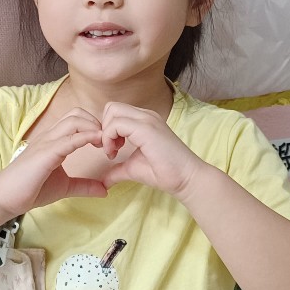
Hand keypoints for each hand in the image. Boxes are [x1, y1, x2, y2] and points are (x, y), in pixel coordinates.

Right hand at [0, 109, 108, 214]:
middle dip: (97, 123)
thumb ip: (84, 186)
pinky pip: (68, 139)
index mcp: (54, 140)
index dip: (95, 126)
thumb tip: (105, 190)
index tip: (107, 143)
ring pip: (74, 120)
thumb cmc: (31, 190)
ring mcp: (47, 142)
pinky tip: (97, 144)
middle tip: (107, 142)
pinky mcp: (45, 153)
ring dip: (94, 128)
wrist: (6, 197)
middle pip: (77, 114)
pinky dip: (85, 138)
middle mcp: (50, 136)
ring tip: (103, 144)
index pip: (77, 119)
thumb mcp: (65, 187)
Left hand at [97, 102, 211, 198]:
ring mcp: (146, 119)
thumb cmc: (163, 173)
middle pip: (111, 107)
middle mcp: (145, 115)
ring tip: (113, 152)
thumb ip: (117, 170)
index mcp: (144, 120)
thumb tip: (103, 182)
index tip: (111, 150)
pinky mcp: (146, 128)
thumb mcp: (133, 168)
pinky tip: (115, 153)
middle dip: (103, 127)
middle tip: (110, 148)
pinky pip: (116, 124)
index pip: (116, 112)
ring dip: (106, 132)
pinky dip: (109, 138)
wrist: (186, 178)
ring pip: (112, 111)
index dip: (107, 129)